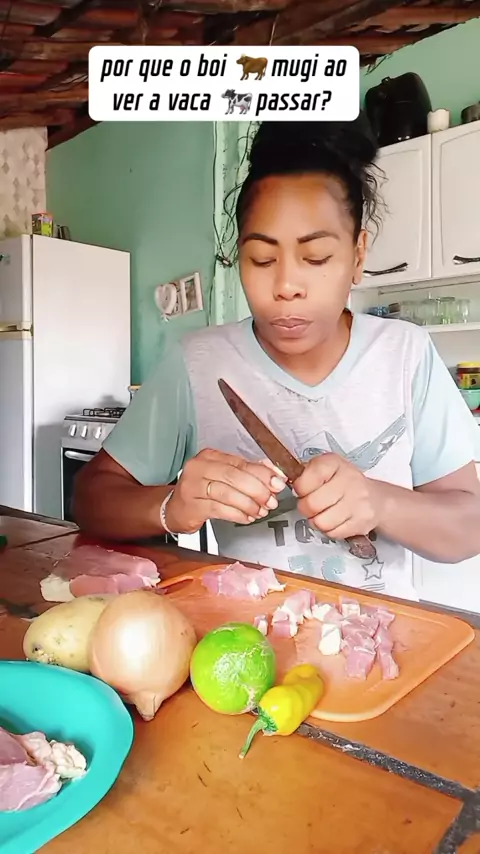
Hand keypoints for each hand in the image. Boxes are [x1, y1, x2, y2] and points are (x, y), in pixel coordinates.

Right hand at [165, 449, 286, 533]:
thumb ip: (248, 473)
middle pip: (234, 476)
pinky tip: (246, 517)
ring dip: (249, 504)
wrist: (175, 509)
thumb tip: (273, 472)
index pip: (241, 462)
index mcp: (210, 456)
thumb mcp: (223, 477)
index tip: (278, 482)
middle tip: (271, 500)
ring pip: (228, 494)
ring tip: (260, 511)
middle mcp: (199, 467)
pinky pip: (220, 509)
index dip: (262, 473)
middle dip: (258, 490)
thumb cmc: (201, 491)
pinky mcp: (191, 505)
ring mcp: (192, 486)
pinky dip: (237, 514)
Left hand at [293, 453, 379, 540]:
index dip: (299, 489)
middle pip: (311, 504)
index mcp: (334, 463)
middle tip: (310, 505)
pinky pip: (333, 533)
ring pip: (321, 522)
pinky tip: (334, 520)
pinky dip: (329, 530)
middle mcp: (349, 480)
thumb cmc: (344, 483)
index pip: (305, 480)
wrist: (377, 499)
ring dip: (316, 521)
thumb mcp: (326, 469)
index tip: (303, 490)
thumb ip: (307, 474)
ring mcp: (357, 502)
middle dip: (305, 508)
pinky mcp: (361, 522)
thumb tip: (293, 488)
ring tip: (322, 513)